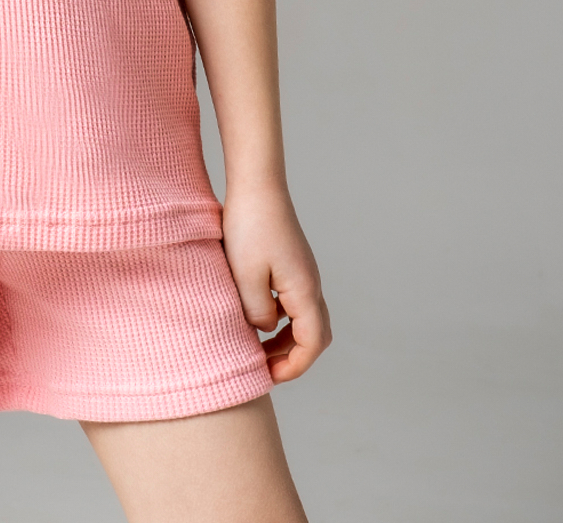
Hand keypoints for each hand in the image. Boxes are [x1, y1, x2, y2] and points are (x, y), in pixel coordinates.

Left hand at [221, 186, 331, 383]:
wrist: (257, 185)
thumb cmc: (249, 227)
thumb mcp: (245, 277)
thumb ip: (256, 314)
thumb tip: (264, 329)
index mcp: (304, 291)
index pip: (312, 344)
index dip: (293, 367)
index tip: (268, 376)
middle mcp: (311, 284)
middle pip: (316, 335)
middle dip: (293, 357)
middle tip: (264, 367)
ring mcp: (304, 272)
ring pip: (307, 319)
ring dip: (287, 339)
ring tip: (257, 348)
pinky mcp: (294, 263)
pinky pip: (295, 302)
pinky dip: (282, 319)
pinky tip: (256, 315)